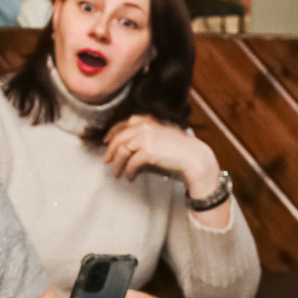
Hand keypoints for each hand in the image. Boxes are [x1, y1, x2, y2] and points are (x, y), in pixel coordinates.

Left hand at [100, 115, 218, 201]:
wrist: (192, 154)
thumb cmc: (178, 147)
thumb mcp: (160, 134)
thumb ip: (144, 135)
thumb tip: (127, 146)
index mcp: (146, 120)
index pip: (122, 124)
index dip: (112, 133)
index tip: (106, 141)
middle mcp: (143, 126)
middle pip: (118, 139)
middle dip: (110, 151)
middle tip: (106, 161)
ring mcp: (145, 138)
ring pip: (122, 151)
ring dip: (118, 164)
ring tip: (117, 174)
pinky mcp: (148, 151)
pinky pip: (132, 163)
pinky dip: (128, 171)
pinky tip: (130, 177)